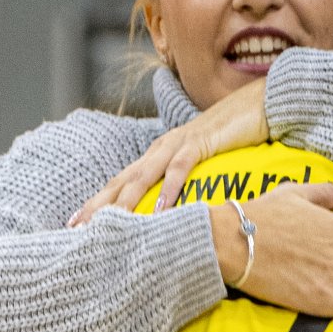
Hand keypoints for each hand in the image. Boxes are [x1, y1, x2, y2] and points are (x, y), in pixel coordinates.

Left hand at [72, 80, 269, 225]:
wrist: (257, 104)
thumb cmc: (232, 138)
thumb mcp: (203, 167)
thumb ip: (187, 188)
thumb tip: (176, 219)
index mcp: (158, 155)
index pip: (121, 181)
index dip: (97, 202)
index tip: (75, 225)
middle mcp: (161, 148)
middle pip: (123, 179)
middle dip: (98, 204)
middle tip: (76, 227)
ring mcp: (179, 143)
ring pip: (145, 175)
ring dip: (126, 200)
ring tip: (111, 223)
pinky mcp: (201, 142)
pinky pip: (180, 168)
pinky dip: (169, 189)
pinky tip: (160, 210)